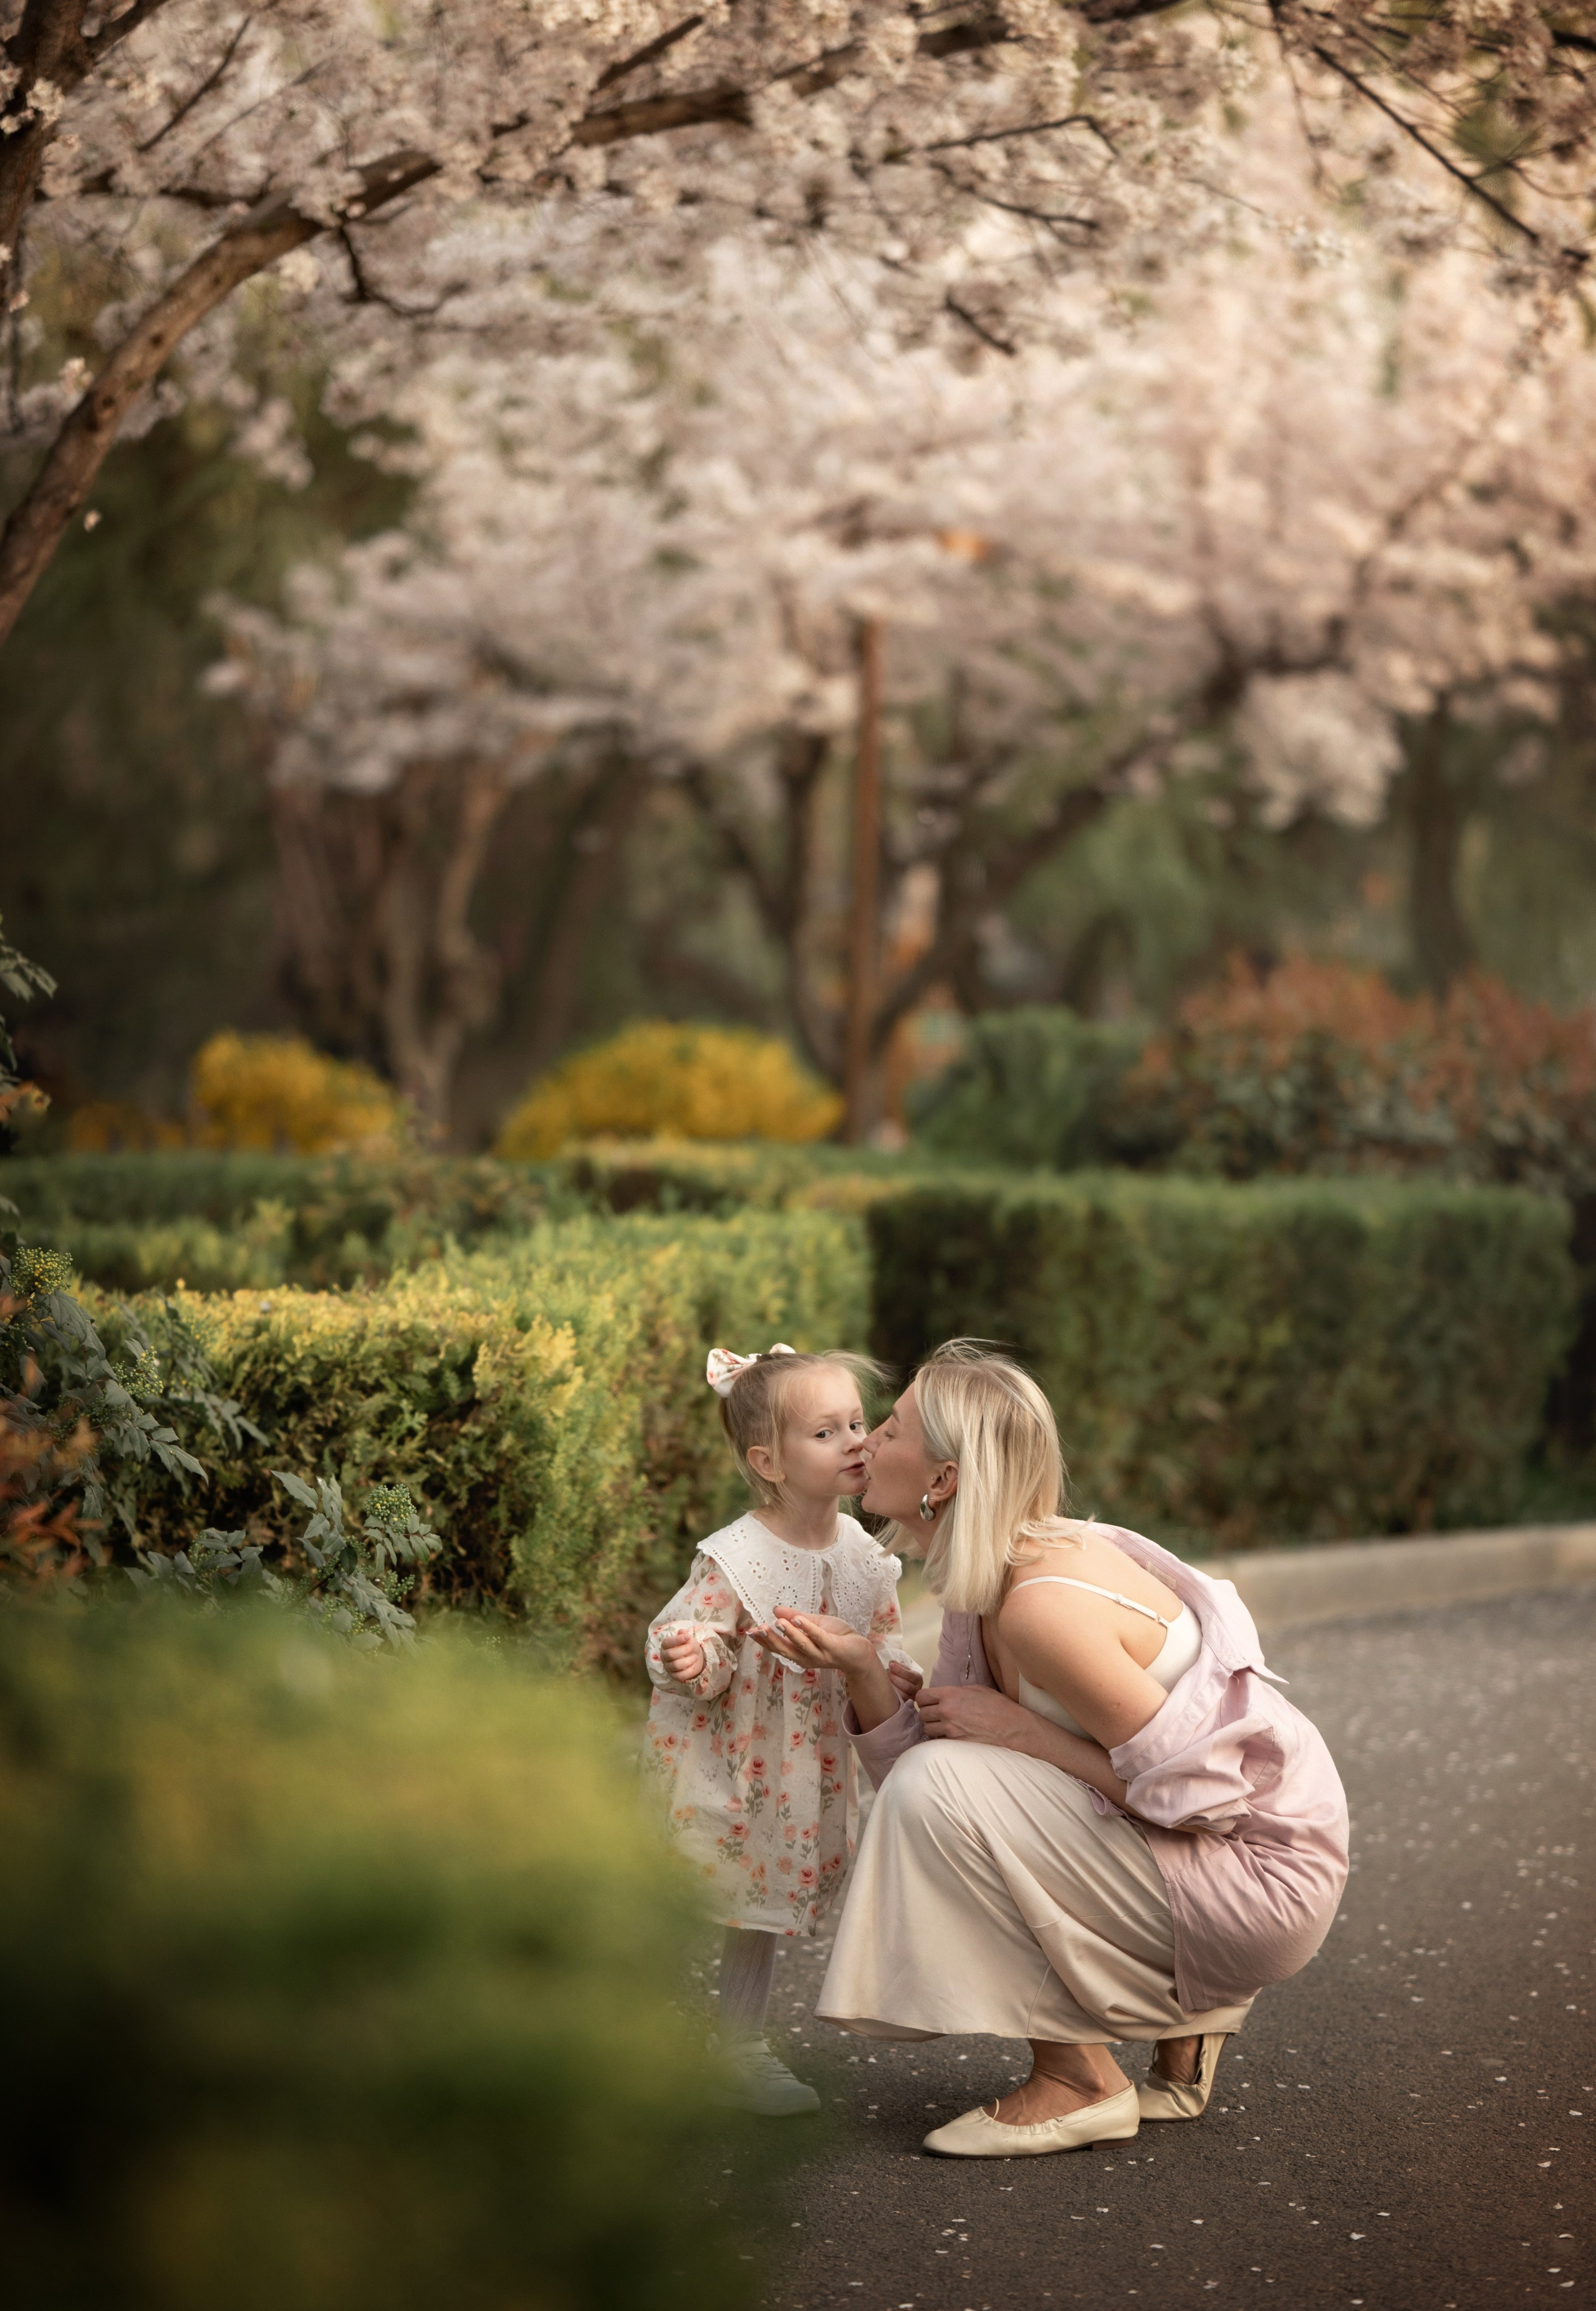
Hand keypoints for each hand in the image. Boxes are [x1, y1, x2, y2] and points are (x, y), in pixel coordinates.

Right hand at [660, 1629, 706, 1683]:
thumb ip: (684, 1636)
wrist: (695, 1658)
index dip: (677, 1639)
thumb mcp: (688, 1640)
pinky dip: (689, 1670)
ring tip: (695, 1656)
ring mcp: (668, 1667)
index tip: (687, 1636)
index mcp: (665, 1646)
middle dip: (683, 1650)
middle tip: (692, 1647)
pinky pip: (680, 1676)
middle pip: (670, 1654)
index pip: (667, 1642)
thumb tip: (682, 1631)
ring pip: (675, 1665)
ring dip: (687, 1660)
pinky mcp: (674, 1676)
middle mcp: (664, 1657)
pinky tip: (694, 1665)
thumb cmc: (689, 1646)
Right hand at [751, 1609, 874, 1675]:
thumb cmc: (837, 1637)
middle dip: (771, 1640)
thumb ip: (795, 1617)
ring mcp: (821, 1654)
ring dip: (789, 1634)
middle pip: (786, 1650)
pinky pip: (819, 1638)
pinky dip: (808, 1629)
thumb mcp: (813, 1624)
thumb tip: (775, 1609)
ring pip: (802, 1645)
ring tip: (777, 1622)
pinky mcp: (833, 1648)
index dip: (764, 1641)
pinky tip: (799, 1619)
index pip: (778, 1648)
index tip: (749, 1632)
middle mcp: (807, 1657)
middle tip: (758, 1629)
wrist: (860, 1651)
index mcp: (799, 1652)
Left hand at [887, 1657, 924, 1703]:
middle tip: (888, 1674)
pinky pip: (898, 1703)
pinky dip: (891, 1696)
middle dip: (896, 1679)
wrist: (899, 1686)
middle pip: (907, 1687)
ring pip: (903, 1696)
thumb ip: (898, 1665)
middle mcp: (916, 1690)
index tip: (890, 1665)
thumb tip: (892, 1662)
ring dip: (893, 1687)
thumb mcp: (901, 1669)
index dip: (900, 1670)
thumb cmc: (900, 1676)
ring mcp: (910, 1699)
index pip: (911, 1675)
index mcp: (917, 1679)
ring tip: (885, 1681)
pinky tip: (885, 1690)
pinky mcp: (904, 1705)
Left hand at [915, 1683, 1045, 1747]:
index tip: (929, 1701)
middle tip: (936, 1715)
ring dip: (932, 1728)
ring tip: (943, 1726)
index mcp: (950, 1695)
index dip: (923, 1699)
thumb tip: (946, 1695)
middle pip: (922, 1714)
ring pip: (927, 1730)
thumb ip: (957, 1692)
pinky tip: (951, 1736)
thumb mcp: (977, 1689)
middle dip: (927, 1714)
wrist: (1011, 1727)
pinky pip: (938, 1741)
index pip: (921, 1697)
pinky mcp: (955, 1744)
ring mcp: (950, 1729)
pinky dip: (941, 1739)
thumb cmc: (998, 1706)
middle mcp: (946, 1711)